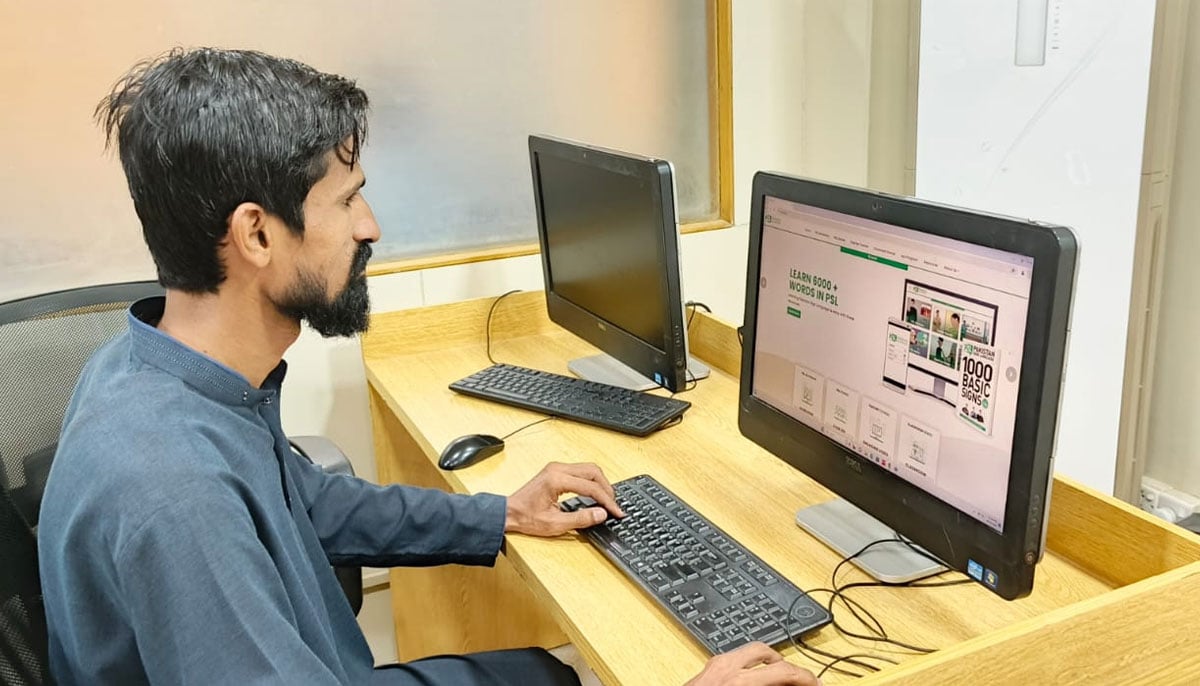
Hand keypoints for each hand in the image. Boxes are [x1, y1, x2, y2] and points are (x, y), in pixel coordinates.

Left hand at [504, 462, 624, 535]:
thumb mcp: (555, 524)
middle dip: (607, 489)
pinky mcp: (556, 470)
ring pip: (589, 469)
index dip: (607, 501)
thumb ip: (581, 519)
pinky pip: (581, 471)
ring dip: (601, 483)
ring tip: (608, 501)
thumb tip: (601, 514)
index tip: (616, 511)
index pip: (591, 487)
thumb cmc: (526, 518)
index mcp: (556, 480)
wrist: (508, 512)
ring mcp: (556, 468)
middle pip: (593, 472)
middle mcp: (557, 469)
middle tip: (614, 506)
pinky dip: (592, 481)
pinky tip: (595, 494)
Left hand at [685, 643, 819, 685]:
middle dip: (787, 667)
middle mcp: (726, 667)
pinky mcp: (703, 671)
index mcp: (740, 681)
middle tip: (799, 681)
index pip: (784, 671)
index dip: (806, 678)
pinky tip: (753, 682)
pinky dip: (747, 667)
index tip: (815, 684)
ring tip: (778, 679)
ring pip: (748, 653)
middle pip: (767, 654)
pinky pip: (731, 660)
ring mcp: (713, 666)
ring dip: (767, 664)